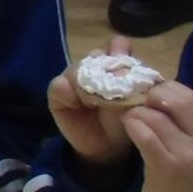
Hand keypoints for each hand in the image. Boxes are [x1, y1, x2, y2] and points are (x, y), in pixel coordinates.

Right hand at [47, 34, 139, 172]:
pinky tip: (76, 105)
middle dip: (103, 69)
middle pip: (95, 55)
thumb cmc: (124, 121)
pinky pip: (58, 85)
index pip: (117, 45)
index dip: (119, 50)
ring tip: (93, 104)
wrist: (106, 146)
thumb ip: (130, 83)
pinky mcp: (58, 91)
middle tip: (109, 89)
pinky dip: (67, 93)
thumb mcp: (134, 104)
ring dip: (86, 85)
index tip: (123, 63)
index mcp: (117, 64)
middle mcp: (94, 66)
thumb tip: (120, 64)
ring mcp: (74, 77)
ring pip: (76, 69)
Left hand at [124, 82, 192, 191]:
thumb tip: (155, 88)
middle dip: (150, 95)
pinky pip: (146, 135)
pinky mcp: (167, 167)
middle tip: (135, 102)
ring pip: (156, 116)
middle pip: (176, 100)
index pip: (190, 96)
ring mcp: (188, 155)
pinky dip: (133, 125)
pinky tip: (127, 127)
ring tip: (129, 118)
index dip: (166, 88)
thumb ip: (182, 121)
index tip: (148, 92)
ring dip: (136, 112)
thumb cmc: (184, 177)